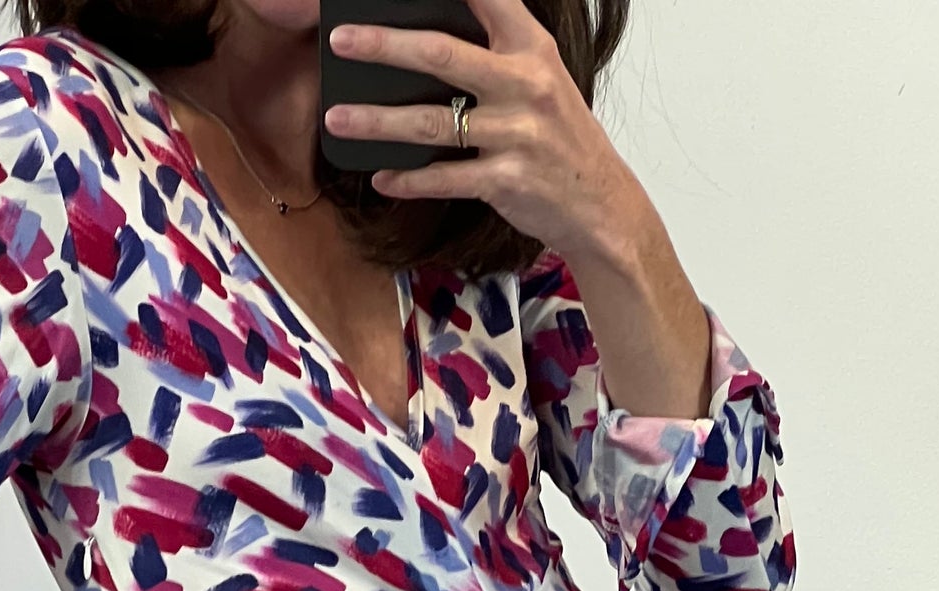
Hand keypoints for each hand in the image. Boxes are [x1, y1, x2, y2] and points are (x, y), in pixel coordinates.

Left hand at [324, 0, 635, 260]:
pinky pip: (444, 177)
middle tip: (340, 39)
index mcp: (531, 48)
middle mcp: (524, 84)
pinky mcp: (505, 180)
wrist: (600, 204)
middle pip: (441, 54)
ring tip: (338, 118)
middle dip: (384, 44)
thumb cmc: (559, 136)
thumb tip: (427, 40)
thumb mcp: (540, 78)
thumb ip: (495, 50)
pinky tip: (381, 177)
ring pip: (432, 122)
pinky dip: (409, 179)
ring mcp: (515, 134)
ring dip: (378, 121)